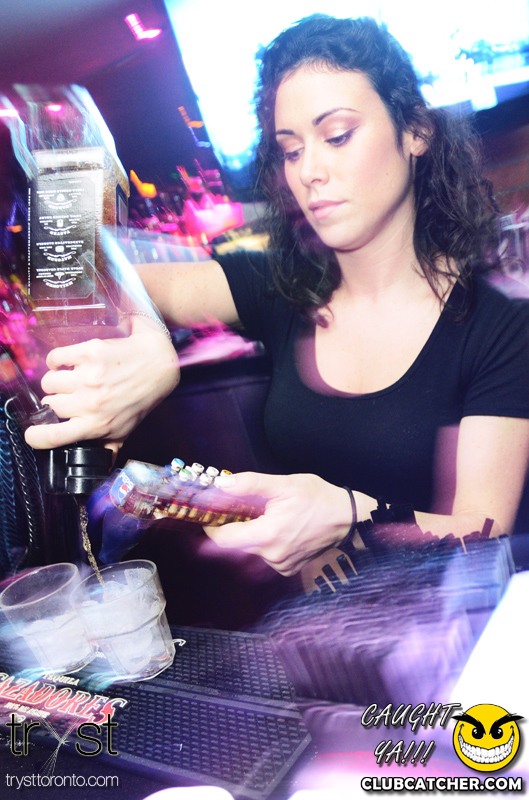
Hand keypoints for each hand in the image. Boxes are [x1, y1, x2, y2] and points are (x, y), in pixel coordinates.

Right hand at [24, 316, 179, 449]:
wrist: (159, 364)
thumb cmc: (141, 398)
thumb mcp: (126, 428)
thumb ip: (109, 447)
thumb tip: (99, 466)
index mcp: (97, 425)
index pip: (52, 437)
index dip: (35, 436)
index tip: (33, 433)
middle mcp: (91, 403)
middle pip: (48, 404)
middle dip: (54, 401)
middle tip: (68, 396)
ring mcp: (89, 377)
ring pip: (49, 380)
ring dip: (56, 380)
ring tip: (70, 379)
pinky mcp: (90, 352)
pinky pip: (56, 357)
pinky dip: (58, 360)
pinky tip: (68, 363)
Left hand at [204, 472, 352, 575]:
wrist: (348, 518)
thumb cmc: (318, 499)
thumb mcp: (284, 484)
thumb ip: (250, 484)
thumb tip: (221, 484)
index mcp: (267, 535)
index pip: (223, 539)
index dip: (211, 526)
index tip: (209, 515)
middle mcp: (272, 556)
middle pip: (235, 546)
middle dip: (231, 528)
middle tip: (234, 510)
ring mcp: (281, 565)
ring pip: (249, 551)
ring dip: (248, 535)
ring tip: (261, 516)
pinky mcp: (288, 568)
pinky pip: (265, 557)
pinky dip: (262, 543)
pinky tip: (274, 528)